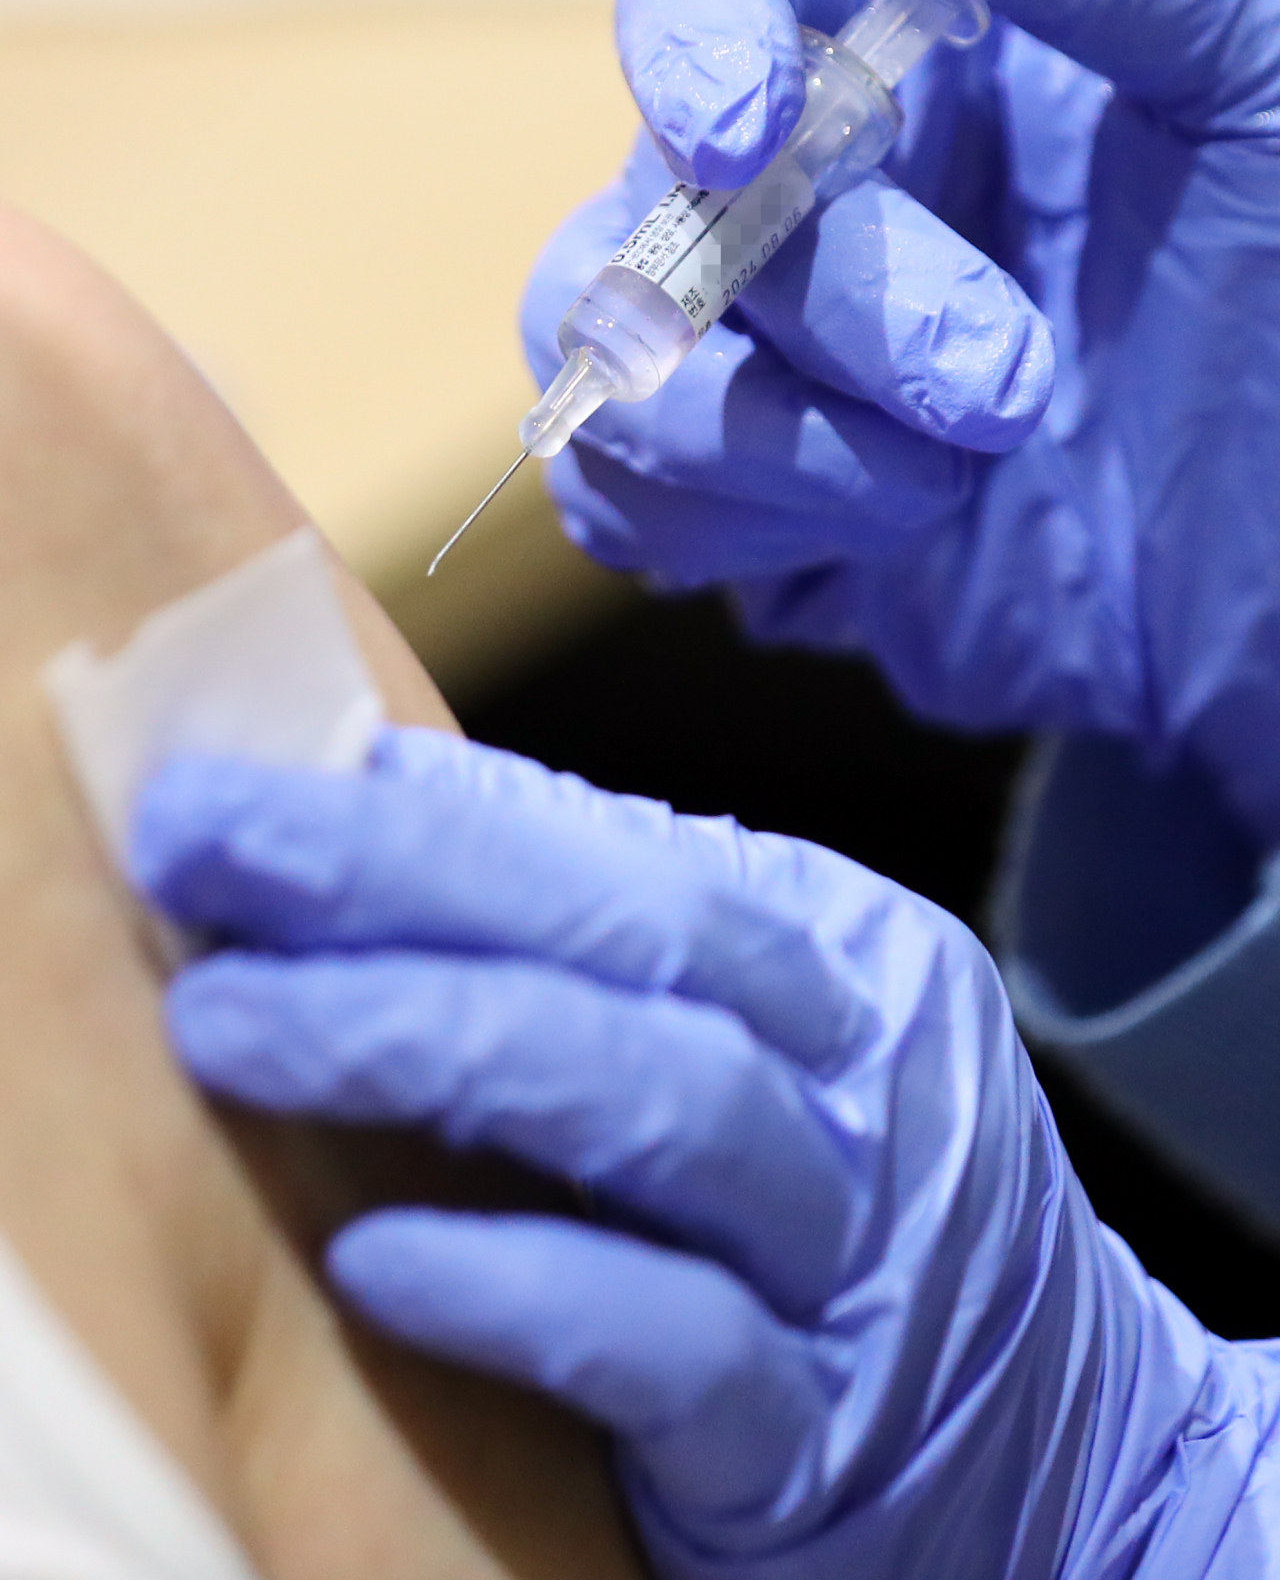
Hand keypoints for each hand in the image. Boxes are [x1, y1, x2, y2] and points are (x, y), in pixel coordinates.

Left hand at [129, 729, 1226, 1579]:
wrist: (1065, 1446)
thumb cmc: (847, 1204)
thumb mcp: (754, 1035)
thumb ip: (595, 923)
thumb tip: (384, 791)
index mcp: (836, 952)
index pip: (617, 853)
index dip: (422, 817)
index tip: (229, 786)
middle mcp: (860, 1077)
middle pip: (641, 947)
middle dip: (407, 887)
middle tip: (203, 846)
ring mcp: (856, 1251)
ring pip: (668, 1111)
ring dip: (439, 1046)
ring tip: (237, 1021)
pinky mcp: (822, 1431)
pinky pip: (681, 1349)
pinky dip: (528, 1289)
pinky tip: (378, 1254)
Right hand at [521, 0, 1279, 840]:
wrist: (1274, 564)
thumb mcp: (1249, 82)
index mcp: (913, 56)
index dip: (691, 36)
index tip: (740, 134)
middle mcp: (807, 187)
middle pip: (672, 194)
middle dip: (842, 306)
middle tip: (1005, 391)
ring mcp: (758, 352)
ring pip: (612, 349)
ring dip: (769, 440)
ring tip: (949, 488)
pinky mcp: (737, 505)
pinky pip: (623, 501)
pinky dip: (734, 527)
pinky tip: (878, 545)